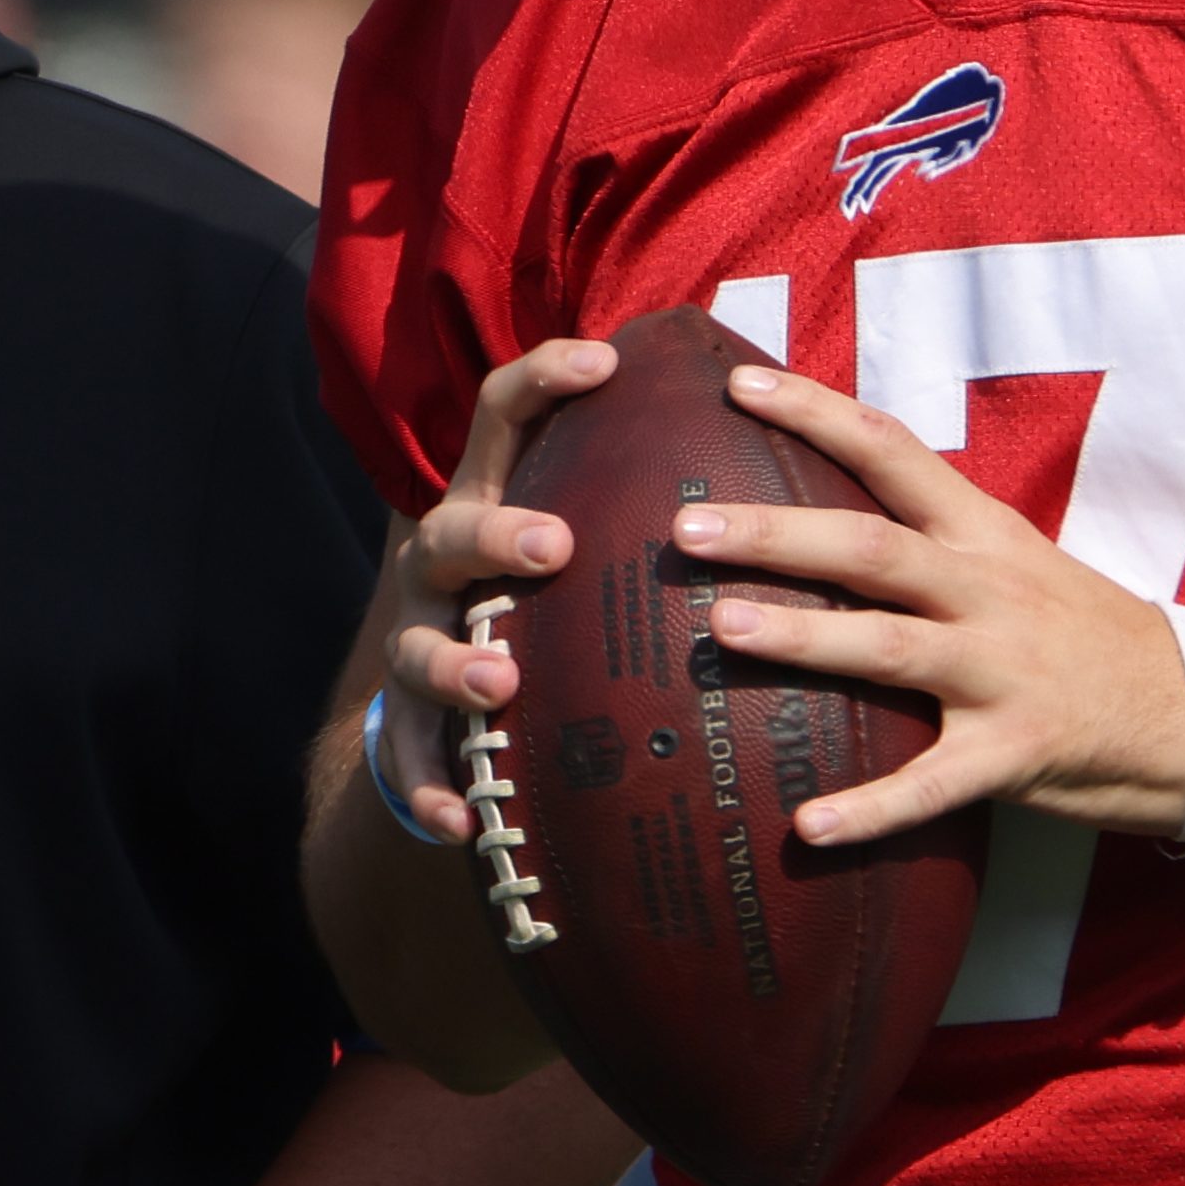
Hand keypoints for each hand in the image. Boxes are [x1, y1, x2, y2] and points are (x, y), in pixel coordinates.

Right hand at [367, 337, 623, 838]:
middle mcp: (446, 561)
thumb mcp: (592, 526)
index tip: (604, 359)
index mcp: (496, 496)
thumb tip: (775, 418)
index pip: (504, 414)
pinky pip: (409, 758)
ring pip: (414, 644)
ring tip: (500, 684)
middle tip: (553, 545)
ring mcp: (420, 639)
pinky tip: (463, 826)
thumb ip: (652, 486)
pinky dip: (432, 788)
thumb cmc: (565, 590)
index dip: (545, 378)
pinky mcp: (410, 723)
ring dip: (454, 662)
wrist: (463, 693)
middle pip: (452, 528)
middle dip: (498, 533)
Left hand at [681, 360, 1184, 846]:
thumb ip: (930, 539)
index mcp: (983, 535)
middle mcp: (987, 592)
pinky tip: (808, 827)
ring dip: (804, 637)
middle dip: (777, 534)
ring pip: (891, 647)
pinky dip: (870, 809)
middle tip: (688, 529)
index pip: (893, 452)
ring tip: (723, 629)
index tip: (738, 387)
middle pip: (872, 549)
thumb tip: (817, 516)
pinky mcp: (1016, 753)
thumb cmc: (1084, 634)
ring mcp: (1003, 672)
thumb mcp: (1016, 563)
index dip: (816, 413)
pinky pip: (932, 784)